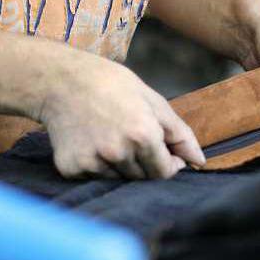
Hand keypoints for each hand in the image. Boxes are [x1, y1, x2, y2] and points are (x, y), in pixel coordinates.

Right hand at [37, 55, 204, 179]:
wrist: (59, 80)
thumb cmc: (111, 85)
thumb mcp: (153, 101)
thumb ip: (180, 134)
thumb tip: (200, 162)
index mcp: (143, 135)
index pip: (165, 173)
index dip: (167, 164)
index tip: (161, 151)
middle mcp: (118, 152)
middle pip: (143, 178)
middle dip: (144, 162)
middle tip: (129, 135)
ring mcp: (93, 162)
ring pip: (119, 179)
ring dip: (121, 165)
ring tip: (108, 135)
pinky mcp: (72, 168)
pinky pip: (95, 178)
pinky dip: (97, 165)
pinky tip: (91, 141)